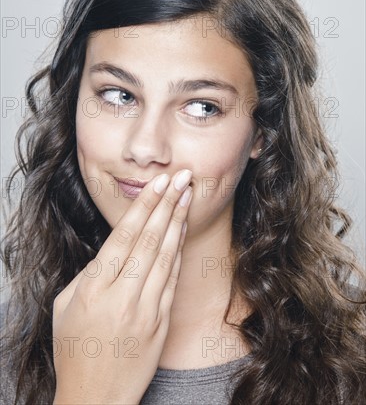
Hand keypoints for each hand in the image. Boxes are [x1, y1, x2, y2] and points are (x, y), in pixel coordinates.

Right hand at [52, 169, 191, 403]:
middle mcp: (121, 296)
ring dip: (177, 221)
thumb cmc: (74, 351)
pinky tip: (183, 230)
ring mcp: (145, 310)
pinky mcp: (160, 323)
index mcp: (92, 288)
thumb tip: (113, 248)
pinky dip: (178, 251)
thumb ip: (89, 274)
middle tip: (180, 176)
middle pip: (148, 239)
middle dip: (167, 203)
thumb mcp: (66, 307)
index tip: (158, 183)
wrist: (95, 399)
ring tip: (188, 195)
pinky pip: (172, 279)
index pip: (123, 236)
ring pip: (165, 255)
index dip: (144, 206)